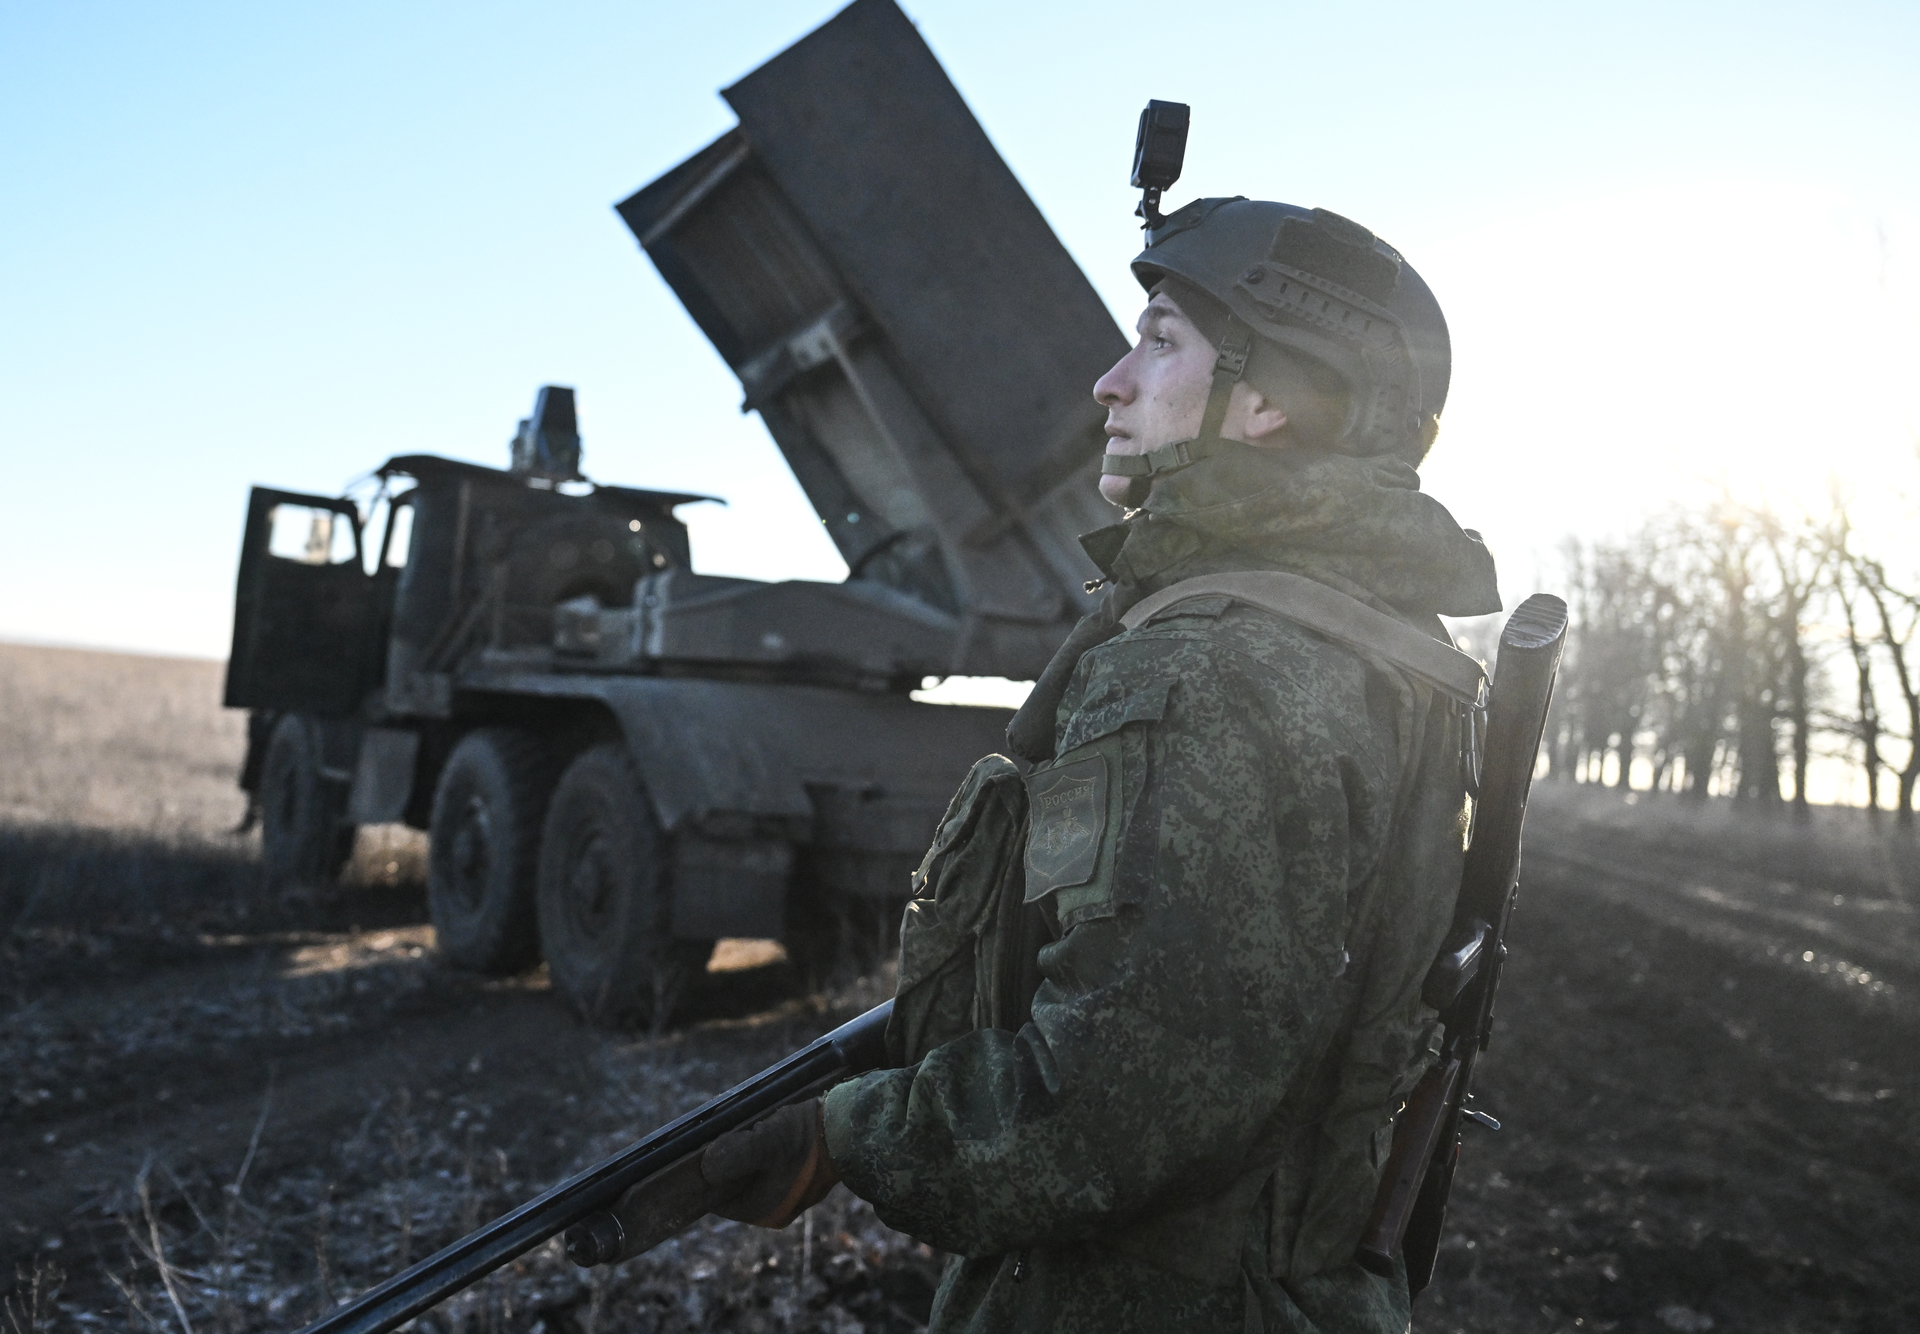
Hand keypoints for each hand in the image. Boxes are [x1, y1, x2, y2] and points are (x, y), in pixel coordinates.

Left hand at [700, 1099, 838, 1227]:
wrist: (850, 1132)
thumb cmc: (806, 1140)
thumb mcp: (765, 1143)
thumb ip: (734, 1155)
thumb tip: (706, 1168)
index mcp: (763, 1211)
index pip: (719, 1198)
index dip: (710, 1173)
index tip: (710, 1147)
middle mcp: (776, 1211)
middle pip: (737, 1186)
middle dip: (732, 1163)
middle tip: (738, 1134)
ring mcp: (793, 1197)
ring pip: (755, 1177)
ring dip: (751, 1156)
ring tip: (758, 1131)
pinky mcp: (805, 1181)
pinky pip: (775, 1170)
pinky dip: (769, 1155)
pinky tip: (774, 1134)